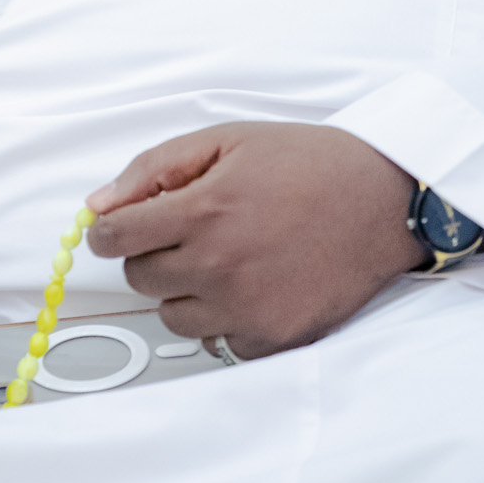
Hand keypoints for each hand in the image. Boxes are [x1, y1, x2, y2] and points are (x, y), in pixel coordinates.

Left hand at [85, 122, 426, 357]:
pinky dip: (222, 318)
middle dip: (150, 252)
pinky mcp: (274, 337)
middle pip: (138, 278)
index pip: (115, 237)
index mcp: (204, 211)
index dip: (107, 230)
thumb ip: (155, 168)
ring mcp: (247, 307)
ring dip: (183, 289)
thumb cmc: (308, 164)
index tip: (113, 229)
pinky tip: (247, 284)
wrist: (382, 199)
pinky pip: (217, 341)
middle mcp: (220, 265)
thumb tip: (101, 203)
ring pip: (171, 315)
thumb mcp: (227, 141)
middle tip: (187, 231)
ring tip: (222, 257)